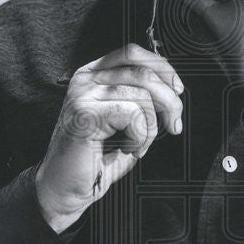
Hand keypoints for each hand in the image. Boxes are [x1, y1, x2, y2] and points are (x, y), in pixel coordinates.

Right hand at [35, 44, 183, 232]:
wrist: (65, 189)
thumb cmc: (97, 159)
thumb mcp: (127, 121)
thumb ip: (144, 98)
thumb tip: (174, 88)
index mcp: (94, 74)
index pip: (133, 53)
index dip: (162, 68)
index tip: (178, 92)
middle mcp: (86, 79)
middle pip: (143, 72)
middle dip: (170, 101)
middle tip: (173, 127)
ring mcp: (83, 94)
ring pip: (142, 94)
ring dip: (151, 127)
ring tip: (137, 145)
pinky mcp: (85, 114)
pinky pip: (133, 114)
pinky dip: (140, 136)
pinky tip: (128, 148)